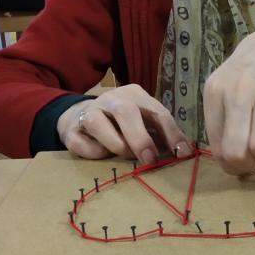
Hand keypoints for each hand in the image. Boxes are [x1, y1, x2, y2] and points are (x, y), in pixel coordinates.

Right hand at [57, 84, 191, 163]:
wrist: (79, 117)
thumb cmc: (121, 123)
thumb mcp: (144, 122)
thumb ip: (160, 133)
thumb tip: (183, 151)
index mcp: (135, 95)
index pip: (157, 112)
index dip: (171, 133)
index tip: (182, 153)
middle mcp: (112, 99)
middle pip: (126, 112)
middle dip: (140, 138)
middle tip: (149, 159)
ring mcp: (89, 111)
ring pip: (98, 123)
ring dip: (115, 144)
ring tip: (123, 155)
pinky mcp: (71, 129)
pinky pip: (82, 144)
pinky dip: (94, 153)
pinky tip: (101, 154)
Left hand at [204, 19, 254, 175]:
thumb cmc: (250, 73)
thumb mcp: (225, 88)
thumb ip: (221, 121)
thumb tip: (229, 163)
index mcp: (216, 92)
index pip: (216, 146)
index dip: (229, 165)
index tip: (240, 163)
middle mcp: (240, 91)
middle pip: (236, 152)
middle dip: (246, 167)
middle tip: (254, 162)